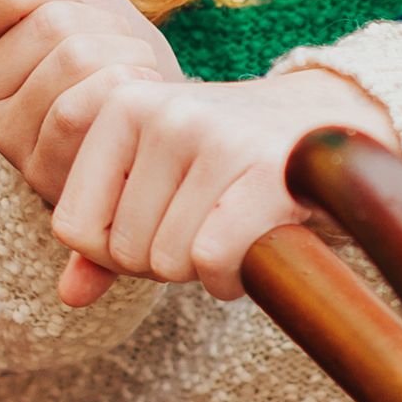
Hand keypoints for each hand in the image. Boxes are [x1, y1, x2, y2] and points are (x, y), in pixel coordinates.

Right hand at [0, 0, 183, 305]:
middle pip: (49, 21)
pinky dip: (129, 91)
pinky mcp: (42, 172)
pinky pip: (84, 107)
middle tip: (113, 52)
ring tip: (128, 76)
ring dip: (124, 56)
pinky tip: (136, 105)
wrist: (151, 128)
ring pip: (73, 59)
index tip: (76, 16)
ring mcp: (2, 140)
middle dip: (103, 25)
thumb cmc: (109, 58)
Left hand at [46, 67, 401, 303]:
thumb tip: (69, 296)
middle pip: (123, 250)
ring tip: (232, 229)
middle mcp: (159, 112)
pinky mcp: (263, 169)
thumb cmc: (230, 162)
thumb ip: (106, 235)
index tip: (158, 225)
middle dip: (165, 261)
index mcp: (118, 105)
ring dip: (202, 269)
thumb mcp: (156, 183)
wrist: (333, 124)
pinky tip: (253, 248)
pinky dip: (232, 276)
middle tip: (206, 227)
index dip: (114, 252)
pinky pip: (212, 259)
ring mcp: (212, 135)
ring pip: (167, 260)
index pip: (72, 225)